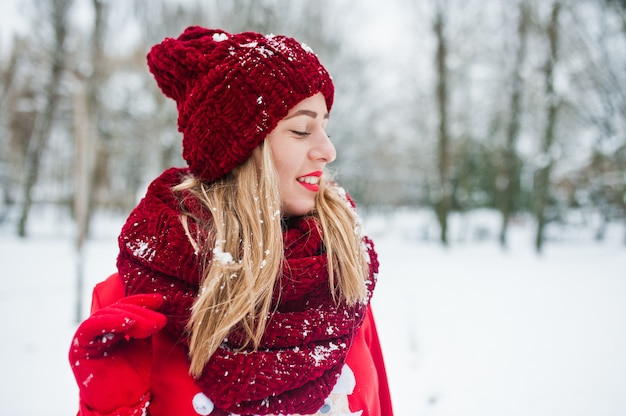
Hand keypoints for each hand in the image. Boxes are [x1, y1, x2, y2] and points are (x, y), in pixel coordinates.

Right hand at [69, 294, 166, 414]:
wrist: (123, 403)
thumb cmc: (133, 376)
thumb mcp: (143, 344)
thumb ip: (145, 325)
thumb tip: (157, 306)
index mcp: (112, 328)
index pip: (126, 306)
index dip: (142, 301)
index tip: (160, 300)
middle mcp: (98, 330)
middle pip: (117, 309)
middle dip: (140, 312)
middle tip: (159, 320)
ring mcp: (87, 338)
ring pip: (106, 315)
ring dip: (130, 316)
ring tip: (150, 325)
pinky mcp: (78, 348)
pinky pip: (91, 327)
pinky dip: (110, 321)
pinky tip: (128, 322)